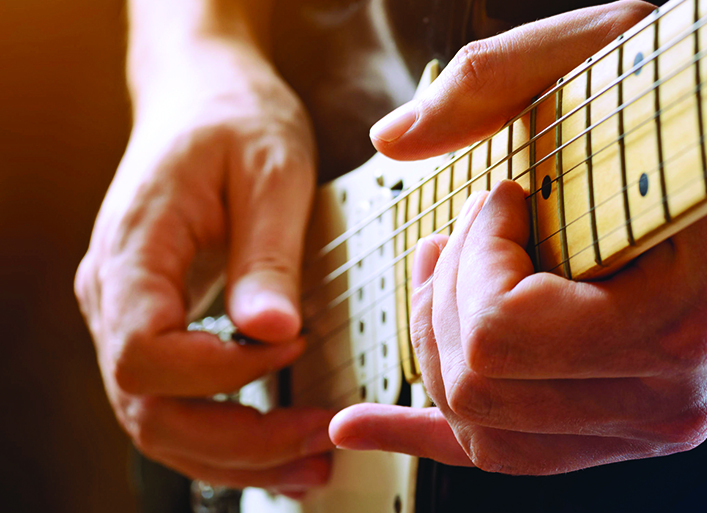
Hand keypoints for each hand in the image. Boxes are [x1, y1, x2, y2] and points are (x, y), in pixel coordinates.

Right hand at [75, 39, 333, 491]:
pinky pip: (175, 398)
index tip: (291, 347)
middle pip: (148, 407)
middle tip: (317, 445)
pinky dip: (224, 433)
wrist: (205, 97)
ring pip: (158, 419)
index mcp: (133, 250)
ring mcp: (130, 312)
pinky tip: (275, 444)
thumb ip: (266, 255)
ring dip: (232, 455)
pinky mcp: (159, 320)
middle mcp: (116, 292)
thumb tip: (271, 334)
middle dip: (237, 442)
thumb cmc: (235, 120)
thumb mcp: (269, 171)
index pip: (145, 352)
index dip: (221, 373)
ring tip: (307, 465)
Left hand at [329, 0, 706, 473]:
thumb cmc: (702, 113)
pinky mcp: (620, 426)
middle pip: (478, 385)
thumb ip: (496, 81)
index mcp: (679, 322)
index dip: (476, 253)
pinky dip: (421, 436)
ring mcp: (646, 424)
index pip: (502, 332)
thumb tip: (390, 141)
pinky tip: (359, 426)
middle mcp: (667, 398)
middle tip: (464, 231)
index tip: (505, 196)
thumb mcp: (614, 54)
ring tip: (443, 276)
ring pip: (480, 425)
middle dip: (445, 294)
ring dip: (437, 341)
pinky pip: (507, 455)